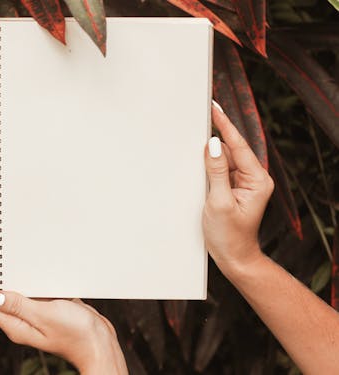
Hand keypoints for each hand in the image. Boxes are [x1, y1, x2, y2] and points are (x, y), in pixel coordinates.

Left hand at [0, 260, 127, 374]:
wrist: (100, 344)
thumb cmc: (76, 334)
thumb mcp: (44, 315)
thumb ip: (17, 305)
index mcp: (16, 326)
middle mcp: (22, 323)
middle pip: (1, 297)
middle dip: (0, 277)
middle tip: (5, 257)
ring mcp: (36, 317)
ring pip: (19, 294)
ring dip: (18, 278)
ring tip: (21, 261)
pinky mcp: (49, 311)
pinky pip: (36, 294)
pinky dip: (35, 282)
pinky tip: (42, 272)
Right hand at [203, 102, 273, 274]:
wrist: (234, 257)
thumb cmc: (229, 235)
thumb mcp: (219, 202)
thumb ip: (216, 171)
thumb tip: (214, 144)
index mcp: (257, 180)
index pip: (239, 145)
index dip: (225, 125)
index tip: (215, 108)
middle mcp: (253, 179)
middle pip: (232, 150)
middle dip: (215, 139)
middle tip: (199, 120)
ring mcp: (244, 184)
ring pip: (225, 160)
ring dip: (211, 155)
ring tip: (196, 148)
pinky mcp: (234, 189)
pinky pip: (221, 170)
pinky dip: (210, 166)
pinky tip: (199, 164)